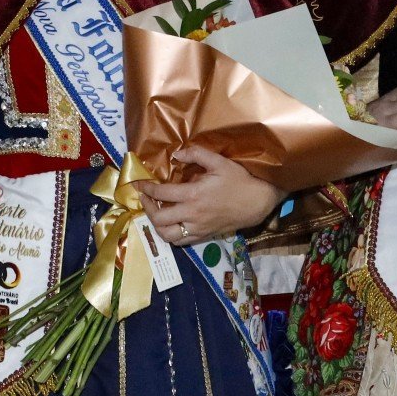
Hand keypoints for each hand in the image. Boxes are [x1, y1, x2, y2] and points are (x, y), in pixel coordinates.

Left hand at [134, 144, 282, 246]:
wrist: (257, 202)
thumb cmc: (238, 180)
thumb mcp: (219, 162)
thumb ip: (196, 154)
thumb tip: (176, 154)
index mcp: (194, 195)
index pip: (162, 193)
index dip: (147, 188)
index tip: (139, 183)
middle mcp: (192, 214)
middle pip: (159, 218)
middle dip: (147, 207)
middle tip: (145, 197)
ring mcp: (197, 228)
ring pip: (167, 235)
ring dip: (156, 224)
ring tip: (155, 211)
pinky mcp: (204, 236)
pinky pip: (180, 241)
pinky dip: (169, 234)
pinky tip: (170, 223)